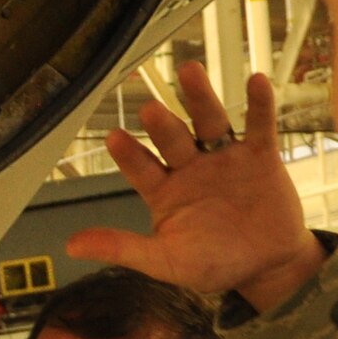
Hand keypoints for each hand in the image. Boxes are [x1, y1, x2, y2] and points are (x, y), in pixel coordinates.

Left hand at [66, 63, 324, 310]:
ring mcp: (223, 157)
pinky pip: (259, 126)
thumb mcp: (166, 261)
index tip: (114, 138)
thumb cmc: (213, 263)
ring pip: (210, 122)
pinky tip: (256, 81)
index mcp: (162, 189)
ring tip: (189, 71)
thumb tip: (70, 247)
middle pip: (173, 138)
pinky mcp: (259, 156)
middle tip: (149, 110)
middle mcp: (189, 165)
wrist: (268, 267)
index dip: (129, 154)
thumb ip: (124, 249)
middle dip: (162, 124)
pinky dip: (259, 104)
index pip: (140, 167)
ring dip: (200, 97)